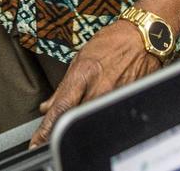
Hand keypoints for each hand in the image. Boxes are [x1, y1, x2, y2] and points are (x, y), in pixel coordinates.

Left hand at [29, 21, 160, 147]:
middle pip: (74, 118)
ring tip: (75, 122)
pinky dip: (99, 116)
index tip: (37, 142)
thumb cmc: (112, 42)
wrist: (142, 37)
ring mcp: (114, 96)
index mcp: (84, 74)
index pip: (61, 108)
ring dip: (79, 123)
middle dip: (61, 129)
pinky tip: (98, 112)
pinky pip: (108, 115)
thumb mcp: (81, 58)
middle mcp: (99, 87)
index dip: (46, 129)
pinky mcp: (127, 100)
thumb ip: (64, 86)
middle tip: (51, 136)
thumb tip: (47, 106)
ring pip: (91, 119)